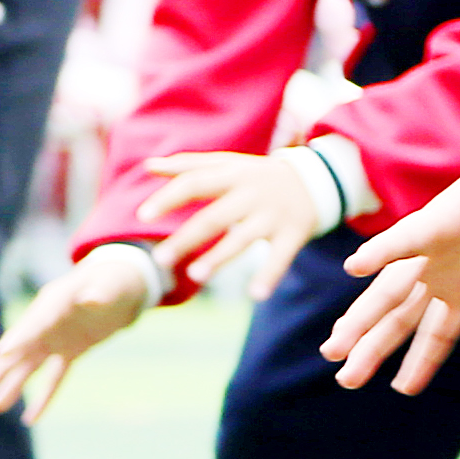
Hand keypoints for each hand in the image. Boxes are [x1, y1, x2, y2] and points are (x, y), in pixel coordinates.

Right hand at [0, 243, 160, 422]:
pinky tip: (31, 418)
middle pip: (21, 349)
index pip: (34, 323)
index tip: (0, 354)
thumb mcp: (109, 284)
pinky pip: (55, 377)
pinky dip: (45, 397)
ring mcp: (56, 339)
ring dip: (13, 386)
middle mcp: (48, 323)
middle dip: (1, 370)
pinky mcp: (70, 352)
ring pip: (30, 366)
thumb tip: (91, 300)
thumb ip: (99, 293)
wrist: (121, 287)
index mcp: (53, 303)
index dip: (19, 338)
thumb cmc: (112, 281)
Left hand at [149, 148, 338, 301]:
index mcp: (233, 174)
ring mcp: (273, 216)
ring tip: (196, 276)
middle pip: (215, 217)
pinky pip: (280, 258)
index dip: (169, 198)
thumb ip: (189, 165)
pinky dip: (269, 276)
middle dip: (187, 238)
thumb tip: (148, 167)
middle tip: (160, 259)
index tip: (143, 216)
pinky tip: (255, 295)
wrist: (316, 180)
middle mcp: (252, 194)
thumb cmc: (260, 175)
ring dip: (220, 258)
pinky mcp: (294, 235)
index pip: (195, 183)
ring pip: (243, 239)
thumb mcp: (230, 164)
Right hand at [325, 144, 459, 394]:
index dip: (384, 251)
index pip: (408, 237)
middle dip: (361, 322)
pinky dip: (425, 356)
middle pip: (390, 292)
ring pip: (404, 318)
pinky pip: (441, 329)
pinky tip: (406, 385)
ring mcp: (444, 275)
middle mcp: (432, 254)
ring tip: (349, 380)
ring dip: (377, 348)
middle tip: (332, 352)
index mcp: (439, 222)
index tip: (354, 268)